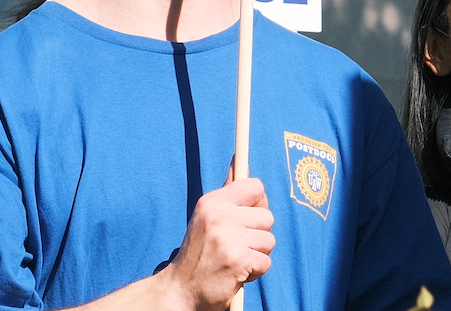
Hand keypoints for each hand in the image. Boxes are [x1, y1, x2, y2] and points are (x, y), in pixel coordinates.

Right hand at [156, 176, 274, 310]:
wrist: (181, 290)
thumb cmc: (198, 254)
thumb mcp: (207, 217)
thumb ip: (228, 192)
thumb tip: (238, 161)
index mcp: (212, 202)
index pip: (256, 186)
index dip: (259, 203)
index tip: (249, 217)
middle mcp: (219, 216)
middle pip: (267, 216)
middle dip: (258, 235)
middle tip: (236, 246)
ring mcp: (229, 238)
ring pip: (269, 240)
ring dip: (257, 254)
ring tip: (235, 259)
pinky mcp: (238, 260)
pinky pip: (266, 262)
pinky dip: (255, 272)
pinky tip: (236, 273)